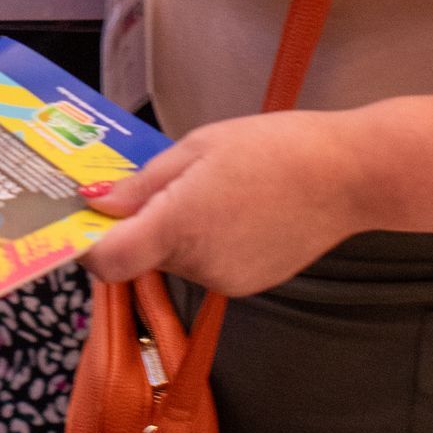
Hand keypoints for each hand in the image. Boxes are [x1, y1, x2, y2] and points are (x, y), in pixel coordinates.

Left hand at [81, 108, 368, 296]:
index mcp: (178, 225)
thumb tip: (95, 204)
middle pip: (142, 256)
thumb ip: (143, 183)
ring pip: (175, 260)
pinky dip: (208, 242)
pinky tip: (238, 209)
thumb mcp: (198, 147)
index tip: (84, 221)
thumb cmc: (273, 148)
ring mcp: (225, 280)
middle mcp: (198, 264)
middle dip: (141, 224)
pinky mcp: (248, 285)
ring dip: (177, 232)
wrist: (348, 176)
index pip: (108, 262)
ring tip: (215, 189)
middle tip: (166, 182)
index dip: (87, 245)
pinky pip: (207, 265)